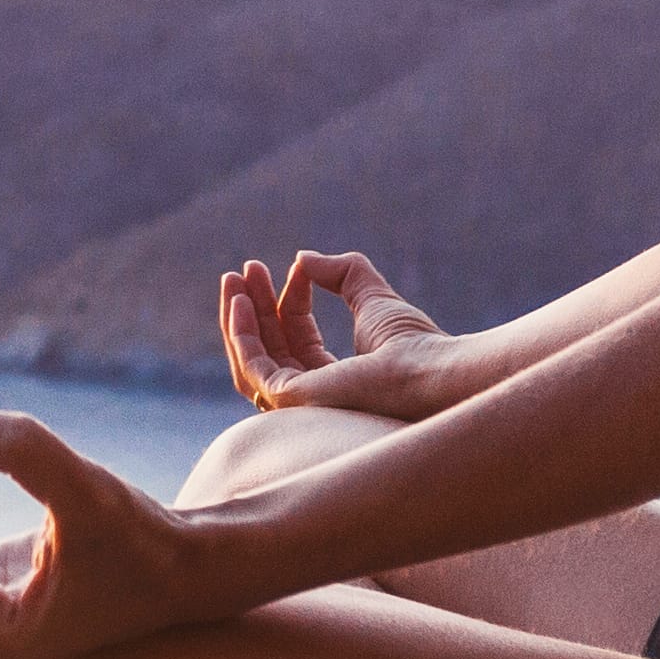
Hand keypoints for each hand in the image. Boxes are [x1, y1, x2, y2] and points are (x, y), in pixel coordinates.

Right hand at [213, 248, 459, 418]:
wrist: (427, 369)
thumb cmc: (413, 343)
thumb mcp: (373, 296)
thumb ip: (343, 273)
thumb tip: (303, 258)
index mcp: (336, 376)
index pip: (299, 336)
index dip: (291, 299)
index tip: (295, 266)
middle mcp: (314, 392)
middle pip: (270, 347)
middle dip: (254, 306)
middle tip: (243, 270)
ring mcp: (300, 400)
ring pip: (253, 358)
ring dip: (238, 318)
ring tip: (232, 279)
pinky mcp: (291, 398)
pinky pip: (253, 367)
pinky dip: (241, 334)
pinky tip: (240, 301)